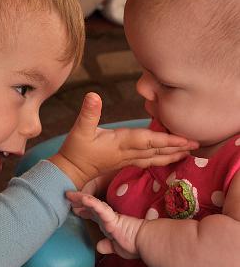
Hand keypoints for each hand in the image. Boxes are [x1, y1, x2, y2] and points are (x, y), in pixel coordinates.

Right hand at [50, 92, 196, 188]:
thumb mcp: (79, 130)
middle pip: (157, 150)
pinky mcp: (124, 162)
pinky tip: (168, 157)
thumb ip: (88, 113)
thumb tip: (93, 95)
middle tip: (196, 144)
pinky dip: (161, 159)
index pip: (149, 141)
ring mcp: (127, 159)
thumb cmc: (75, 151)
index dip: (167, 140)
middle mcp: (127, 153)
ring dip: (172, 155)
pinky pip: (148, 161)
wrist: (70, 171)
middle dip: (177, 148)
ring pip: (155, 158)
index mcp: (121, 143)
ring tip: (189, 152)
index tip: (185, 139)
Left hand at [67, 191, 144, 258]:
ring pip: (92, 204)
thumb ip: (108, 246)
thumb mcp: (117, 247)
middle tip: (68, 196)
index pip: (94, 214)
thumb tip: (99, 246)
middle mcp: (107, 217)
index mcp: (109, 223)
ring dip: (80, 198)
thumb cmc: (135, 244)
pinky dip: (91, 203)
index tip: (75, 209)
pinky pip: (100, 208)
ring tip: (69, 194)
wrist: (146, 242)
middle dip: (78, 201)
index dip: (84, 210)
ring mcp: (109, 216)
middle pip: (90, 207)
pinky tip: (82, 198)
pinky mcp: (112, 218)